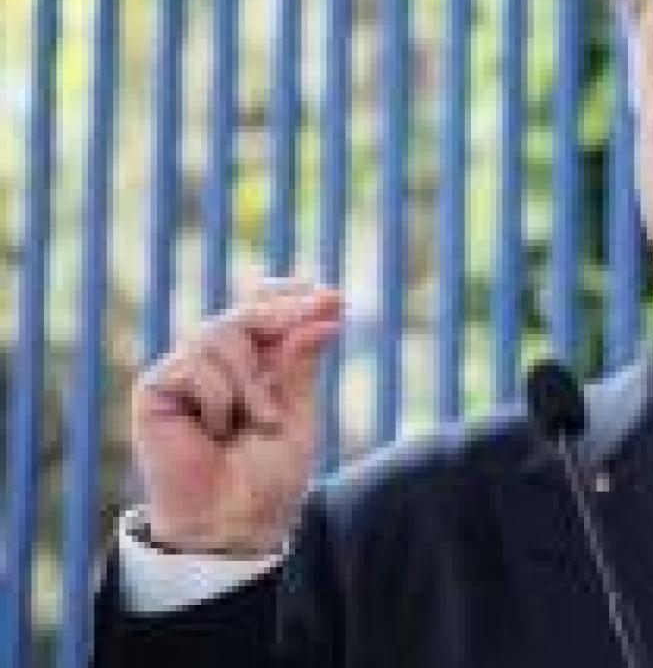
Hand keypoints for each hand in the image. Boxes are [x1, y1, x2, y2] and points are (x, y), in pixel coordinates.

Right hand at [130, 279, 342, 554]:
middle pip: (245, 313)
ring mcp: (184, 372)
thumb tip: (325, 311)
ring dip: (253, 381)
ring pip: (220, 334)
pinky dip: (220, 398)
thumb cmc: (267, 474)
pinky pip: (194, 365)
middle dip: (284, 315)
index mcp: (252, 363)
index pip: (263, 307)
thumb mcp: (298, 410)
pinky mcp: (155, 389)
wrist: (234, 523)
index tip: (332, 296)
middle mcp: (215, 361)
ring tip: (262, 422)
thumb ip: (301, 361)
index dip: (290, 295)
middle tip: (328, 312)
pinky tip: (215, 431)